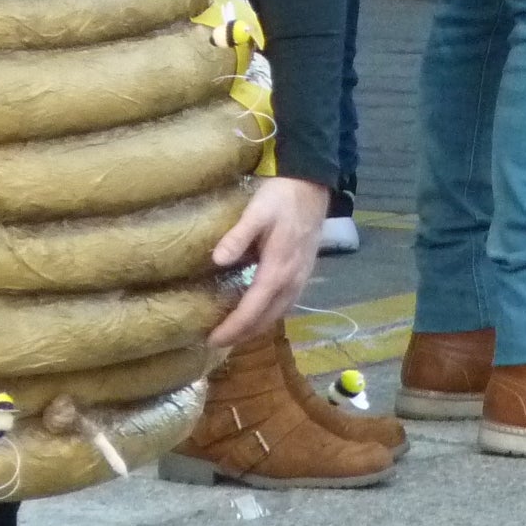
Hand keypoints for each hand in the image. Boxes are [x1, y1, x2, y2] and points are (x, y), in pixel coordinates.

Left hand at [206, 174, 330, 345]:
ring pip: (279, 314)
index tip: (212, 339)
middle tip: (217, 341)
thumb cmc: (282, 197)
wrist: (312, 184)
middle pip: (266, 319)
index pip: (252, 309)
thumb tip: (217, 260)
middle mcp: (292, 280)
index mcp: (278, 269)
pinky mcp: (304, 272)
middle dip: (243, 334)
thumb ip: (238, 236)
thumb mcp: (256, 211)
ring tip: (236, 332)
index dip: (233, 328)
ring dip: (257, 327)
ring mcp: (301, 277)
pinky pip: (287, 304)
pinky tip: (259, 312)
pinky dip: (270, 315)